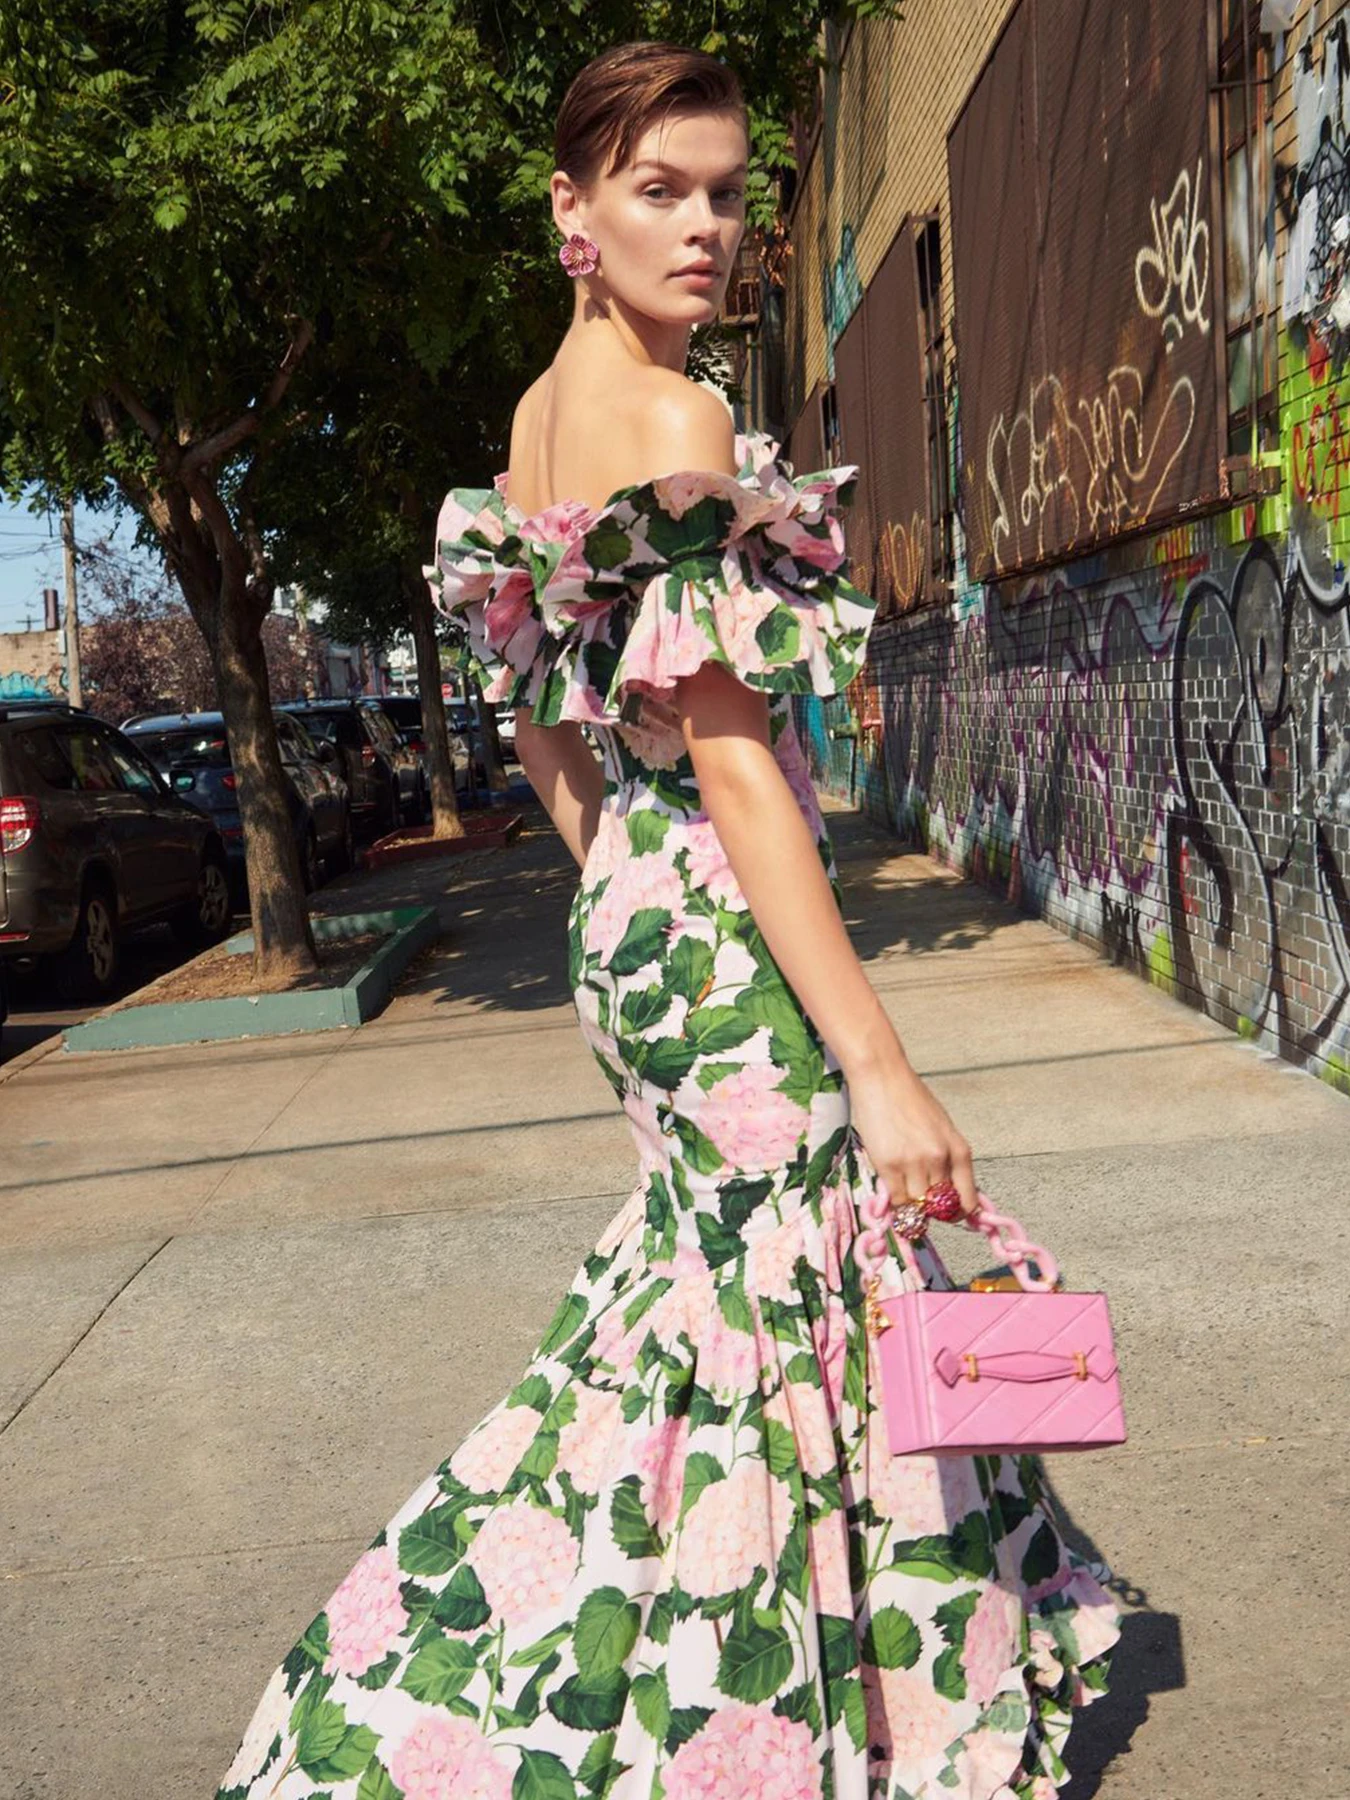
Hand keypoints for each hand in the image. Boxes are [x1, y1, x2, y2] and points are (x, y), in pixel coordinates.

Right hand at [846, 1050, 978, 1217]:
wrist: (883, 1077)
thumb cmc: (911, 1098)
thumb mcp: (941, 1128)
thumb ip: (947, 1157)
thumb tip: (947, 1190)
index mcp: (959, 1150)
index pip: (968, 1200)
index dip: (959, 1214)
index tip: (950, 1216)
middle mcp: (940, 1159)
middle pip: (941, 1206)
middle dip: (932, 1208)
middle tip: (921, 1201)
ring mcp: (914, 1164)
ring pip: (918, 1206)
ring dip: (912, 1204)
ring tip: (904, 1188)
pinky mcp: (888, 1165)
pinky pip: (897, 1199)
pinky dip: (896, 1200)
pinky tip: (892, 1185)